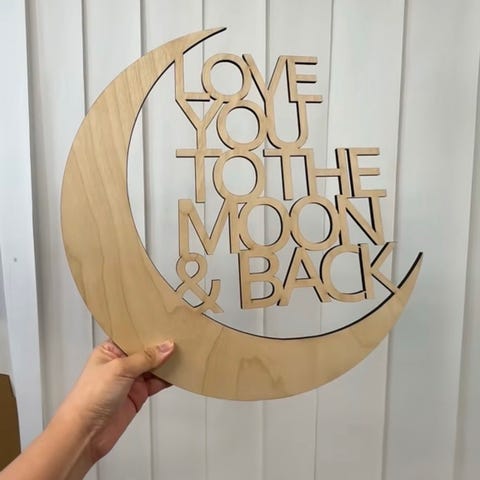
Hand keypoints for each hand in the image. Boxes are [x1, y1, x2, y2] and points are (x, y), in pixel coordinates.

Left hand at [59, 340, 174, 463]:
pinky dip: (168, 379)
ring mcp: (130, 379)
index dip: (149, 331)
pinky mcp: (138, 394)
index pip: (134, 335)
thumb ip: (145, 357)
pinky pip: (157, 383)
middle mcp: (120, 363)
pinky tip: (178, 373)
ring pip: (154, 366)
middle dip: (161, 346)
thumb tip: (166, 347)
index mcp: (110, 350)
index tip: (166, 325)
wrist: (86, 432)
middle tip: (180, 338)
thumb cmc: (89, 398)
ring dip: (167, 362)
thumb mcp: (119, 369)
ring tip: (184, 354)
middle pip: (146, 350)